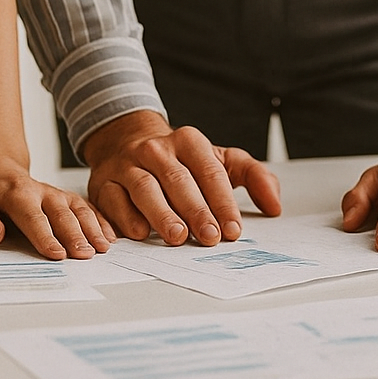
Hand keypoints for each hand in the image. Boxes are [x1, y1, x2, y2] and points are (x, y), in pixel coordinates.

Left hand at [0, 154, 112, 259]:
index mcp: (15, 193)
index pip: (31, 216)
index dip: (45, 235)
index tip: (56, 254)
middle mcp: (41, 191)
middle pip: (60, 213)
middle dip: (74, 234)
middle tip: (85, 255)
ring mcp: (57, 193)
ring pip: (78, 209)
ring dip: (92, 228)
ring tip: (102, 248)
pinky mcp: (67, 198)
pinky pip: (88, 207)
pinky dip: (101, 221)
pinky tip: (110, 236)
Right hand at [82, 111, 281, 245]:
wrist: (127, 141)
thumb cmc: (181, 160)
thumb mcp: (219, 159)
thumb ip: (253, 177)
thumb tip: (274, 206)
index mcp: (188, 141)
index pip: (210, 172)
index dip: (223, 202)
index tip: (233, 230)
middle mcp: (156, 150)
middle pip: (178, 180)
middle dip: (196, 210)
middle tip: (210, 237)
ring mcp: (127, 165)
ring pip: (144, 188)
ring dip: (161, 214)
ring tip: (177, 236)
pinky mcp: (103, 183)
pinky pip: (112, 200)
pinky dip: (123, 218)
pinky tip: (138, 234)